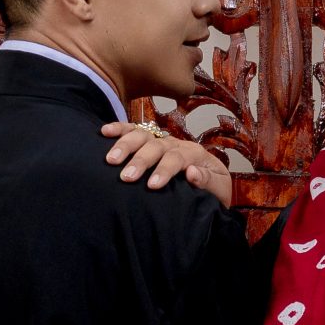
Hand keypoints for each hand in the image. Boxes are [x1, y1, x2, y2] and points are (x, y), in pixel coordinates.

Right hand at [103, 120, 233, 206]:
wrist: (211, 190)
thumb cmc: (213, 194)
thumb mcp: (219, 191)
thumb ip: (208, 181)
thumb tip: (191, 172)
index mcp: (196, 154)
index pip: (178, 158)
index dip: (164, 170)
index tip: (152, 185)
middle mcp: (177, 144)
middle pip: (157, 145)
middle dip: (141, 160)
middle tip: (127, 176)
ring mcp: (162, 141)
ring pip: (143, 135)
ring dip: (126, 145)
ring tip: (111, 160)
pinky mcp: (151, 142)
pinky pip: (134, 130)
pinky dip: (120, 129)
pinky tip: (105, 132)